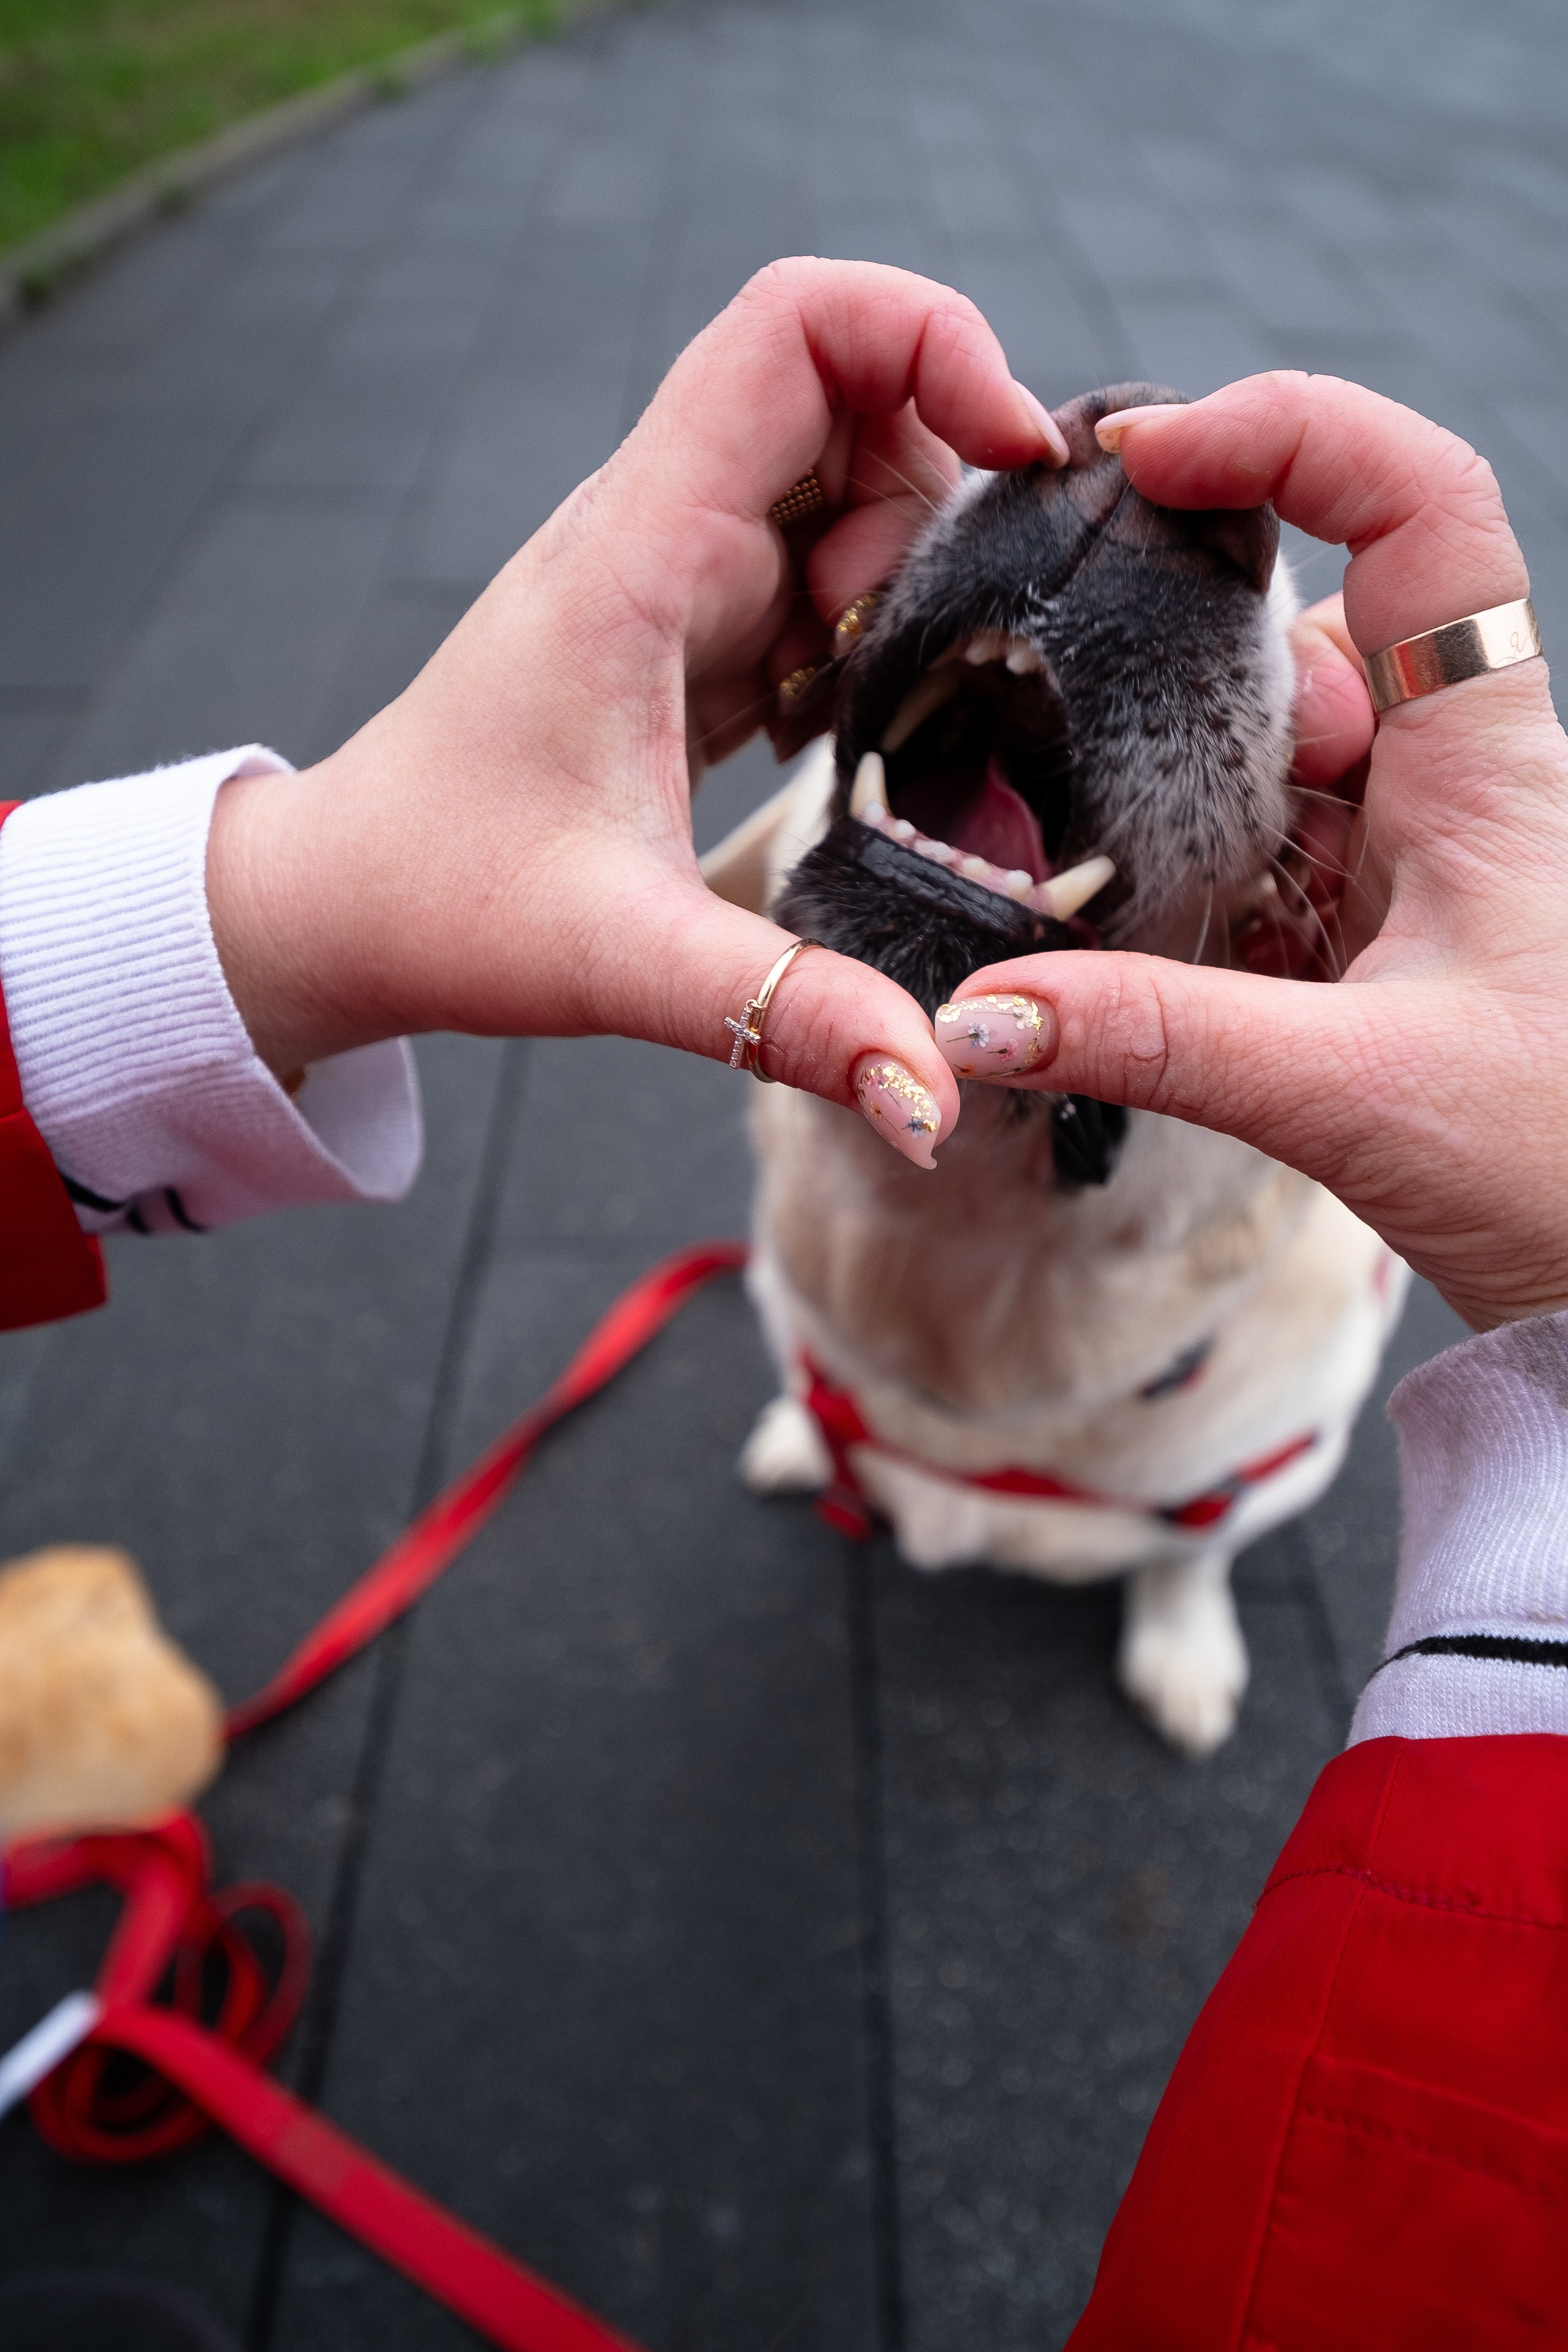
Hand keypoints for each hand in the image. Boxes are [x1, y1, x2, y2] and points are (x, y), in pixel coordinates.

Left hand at [204, 259, 1064, 1160]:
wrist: (338, 905)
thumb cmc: (445, 903)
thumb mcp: (625, 962)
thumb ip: (789, 1015)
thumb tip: (935, 1097)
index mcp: (638, 550)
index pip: (795, 326)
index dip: (930, 337)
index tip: (1013, 457)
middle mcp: (658, 532)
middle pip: (849, 394)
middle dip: (935, 491)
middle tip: (926, 647)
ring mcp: (671, 575)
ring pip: (841, 484)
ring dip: (899, 576)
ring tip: (856, 708)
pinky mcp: (684, 630)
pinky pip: (812, 572)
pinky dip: (858, 630)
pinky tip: (826, 731)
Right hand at [937, 371, 1567, 1330]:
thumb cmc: (1562, 1170)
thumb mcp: (1351, 1093)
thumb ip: (1156, 1041)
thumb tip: (976, 1017)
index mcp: (1490, 760)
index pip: (1420, 508)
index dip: (1291, 435)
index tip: (1149, 458)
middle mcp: (1450, 778)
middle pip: (1303, 625)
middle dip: (1171, 656)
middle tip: (1052, 703)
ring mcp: (1404, 853)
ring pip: (1261, 750)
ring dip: (1161, 790)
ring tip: (1068, 849)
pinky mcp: (1364, 929)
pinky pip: (1249, 855)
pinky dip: (1172, 880)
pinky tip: (1114, 937)